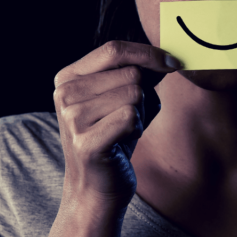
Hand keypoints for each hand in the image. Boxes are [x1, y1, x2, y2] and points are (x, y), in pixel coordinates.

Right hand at [52, 40, 180, 212]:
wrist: (96, 187)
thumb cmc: (114, 137)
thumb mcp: (123, 97)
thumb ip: (140, 73)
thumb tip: (167, 57)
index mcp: (68, 77)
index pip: (114, 49)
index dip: (148, 53)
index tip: (172, 62)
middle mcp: (64, 94)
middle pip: (130, 73)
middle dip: (142, 94)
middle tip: (126, 117)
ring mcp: (72, 118)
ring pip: (134, 94)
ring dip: (139, 114)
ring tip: (122, 131)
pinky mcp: (86, 142)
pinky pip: (131, 117)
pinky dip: (136, 129)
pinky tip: (122, 142)